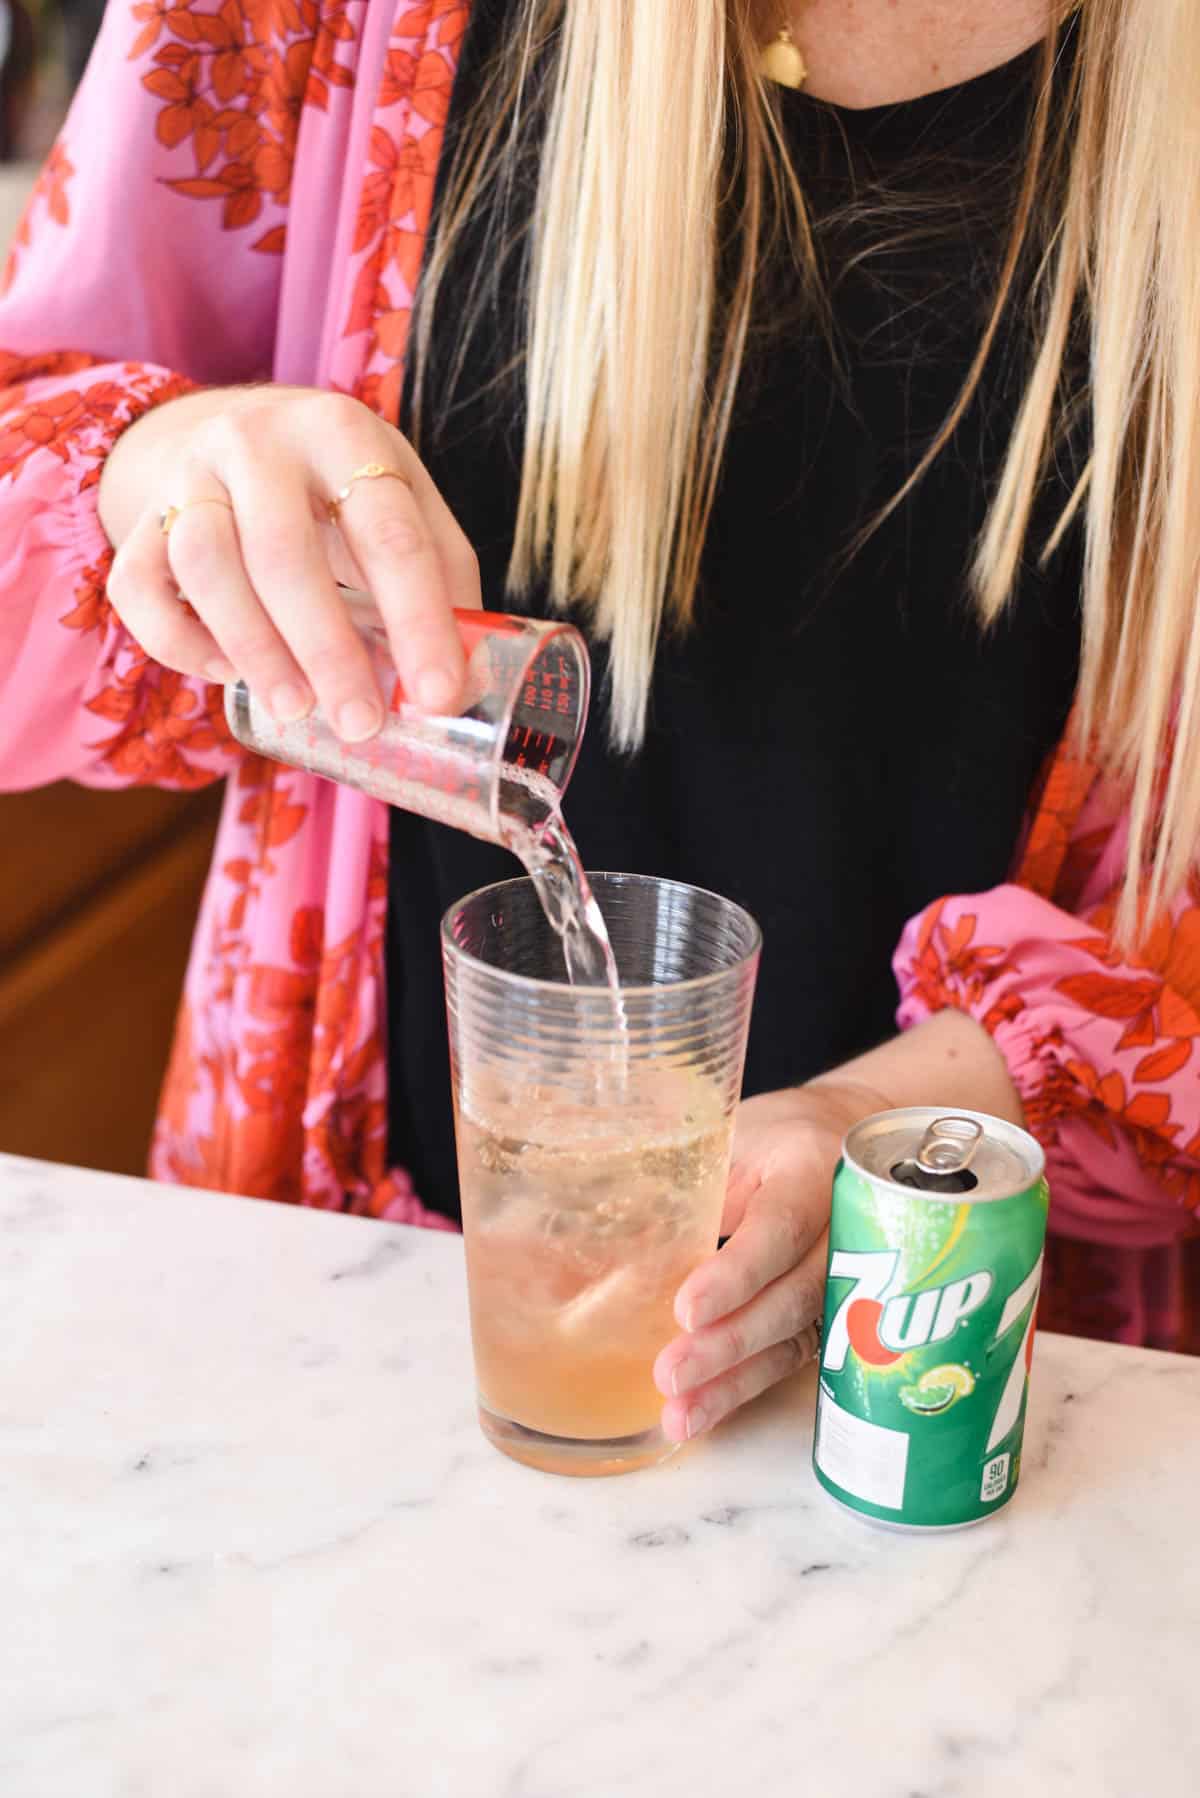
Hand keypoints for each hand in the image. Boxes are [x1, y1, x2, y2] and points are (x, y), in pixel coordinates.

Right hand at [100, 385, 480, 738]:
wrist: (234, 431)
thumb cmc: (339, 488)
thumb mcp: (403, 502)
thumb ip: (441, 580)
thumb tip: (465, 685)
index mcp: (344, 433)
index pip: (388, 532)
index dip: (417, 620)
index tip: (436, 695)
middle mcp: (258, 440)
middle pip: (284, 551)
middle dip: (327, 650)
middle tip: (360, 723)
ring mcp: (189, 474)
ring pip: (205, 564)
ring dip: (252, 647)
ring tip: (295, 709)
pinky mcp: (141, 517)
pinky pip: (139, 585)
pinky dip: (178, 640)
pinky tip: (224, 673)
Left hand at [653, 1009, 1022, 1442]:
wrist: (844, 1139)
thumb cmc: (774, 1137)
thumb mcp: (732, 1139)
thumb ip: (690, 1188)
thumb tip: (608, 1245)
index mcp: (811, 1172)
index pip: (781, 1229)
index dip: (738, 1274)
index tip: (687, 1309)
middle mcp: (844, 1230)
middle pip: (793, 1297)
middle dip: (731, 1342)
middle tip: (670, 1374)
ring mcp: (849, 1278)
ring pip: (796, 1337)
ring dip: (736, 1380)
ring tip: (681, 1412)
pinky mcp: (834, 1313)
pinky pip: (792, 1357)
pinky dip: (745, 1388)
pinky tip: (703, 1412)